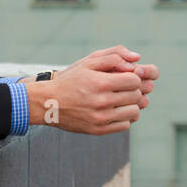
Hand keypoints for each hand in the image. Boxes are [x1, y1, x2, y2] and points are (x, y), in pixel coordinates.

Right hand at [27, 50, 146, 133]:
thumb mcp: (89, 62)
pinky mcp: (98, 130)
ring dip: (131, 105)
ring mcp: (100, 118)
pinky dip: (124, 117)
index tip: (125, 77)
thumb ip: (114, 56)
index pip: (135, 81)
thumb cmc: (71, 79)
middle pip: (136, 96)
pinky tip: (114, 110)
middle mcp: (101, 101)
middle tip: (122, 88)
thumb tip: (137, 58)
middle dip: (133, 90)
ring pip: (134, 112)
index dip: (133, 77)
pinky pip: (125, 125)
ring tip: (120, 99)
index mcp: (100, 83)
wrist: (49, 102)